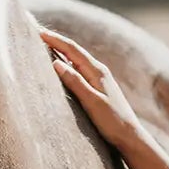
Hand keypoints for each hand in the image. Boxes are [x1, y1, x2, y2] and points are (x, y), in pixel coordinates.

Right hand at [41, 28, 146, 154]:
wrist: (130, 136)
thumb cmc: (113, 121)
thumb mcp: (92, 102)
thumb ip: (75, 82)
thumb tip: (56, 63)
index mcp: (97, 71)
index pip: (72, 49)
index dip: (54, 39)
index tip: (37, 31)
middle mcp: (99, 71)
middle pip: (73, 50)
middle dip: (56, 41)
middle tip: (37, 32)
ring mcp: (99, 79)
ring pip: (76, 59)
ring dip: (61, 50)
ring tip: (45, 43)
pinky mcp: (98, 88)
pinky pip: (79, 69)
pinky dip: (67, 62)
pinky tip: (61, 64)